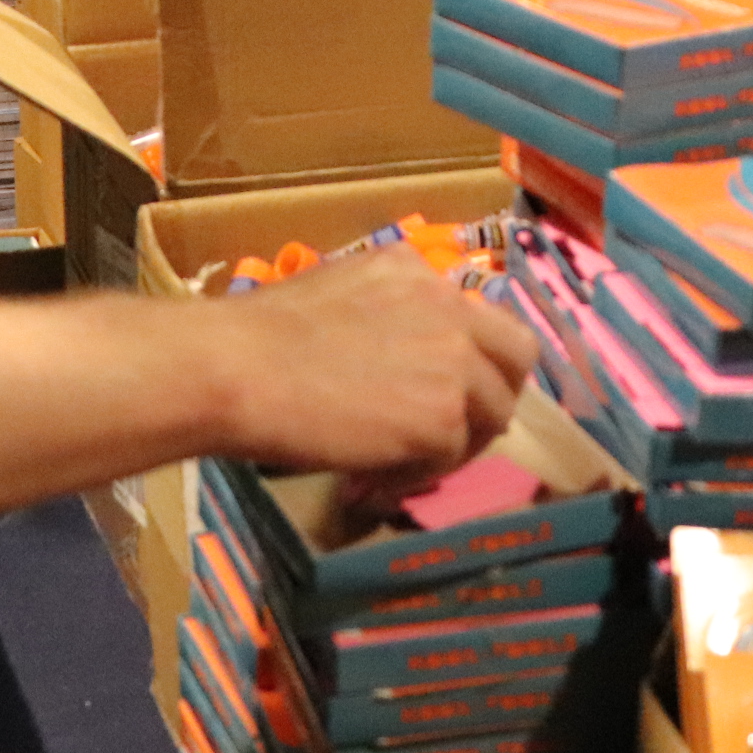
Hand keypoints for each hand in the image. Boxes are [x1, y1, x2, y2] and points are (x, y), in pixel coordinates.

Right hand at [209, 253, 535, 484]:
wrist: (237, 367)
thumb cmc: (257, 336)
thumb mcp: (334, 295)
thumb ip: (382, 315)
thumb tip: (393, 361)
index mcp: (414, 270)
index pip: (475, 315)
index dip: (466, 358)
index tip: (435, 391)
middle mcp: (447, 306)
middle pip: (515, 356)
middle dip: (491, 397)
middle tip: (450, 434)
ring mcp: (453, 363)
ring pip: (491, 415)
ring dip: (451, 446)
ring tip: (394, 469)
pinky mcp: (442, 419)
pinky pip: (449, 459)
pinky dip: (414, 478)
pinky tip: (367, 482)